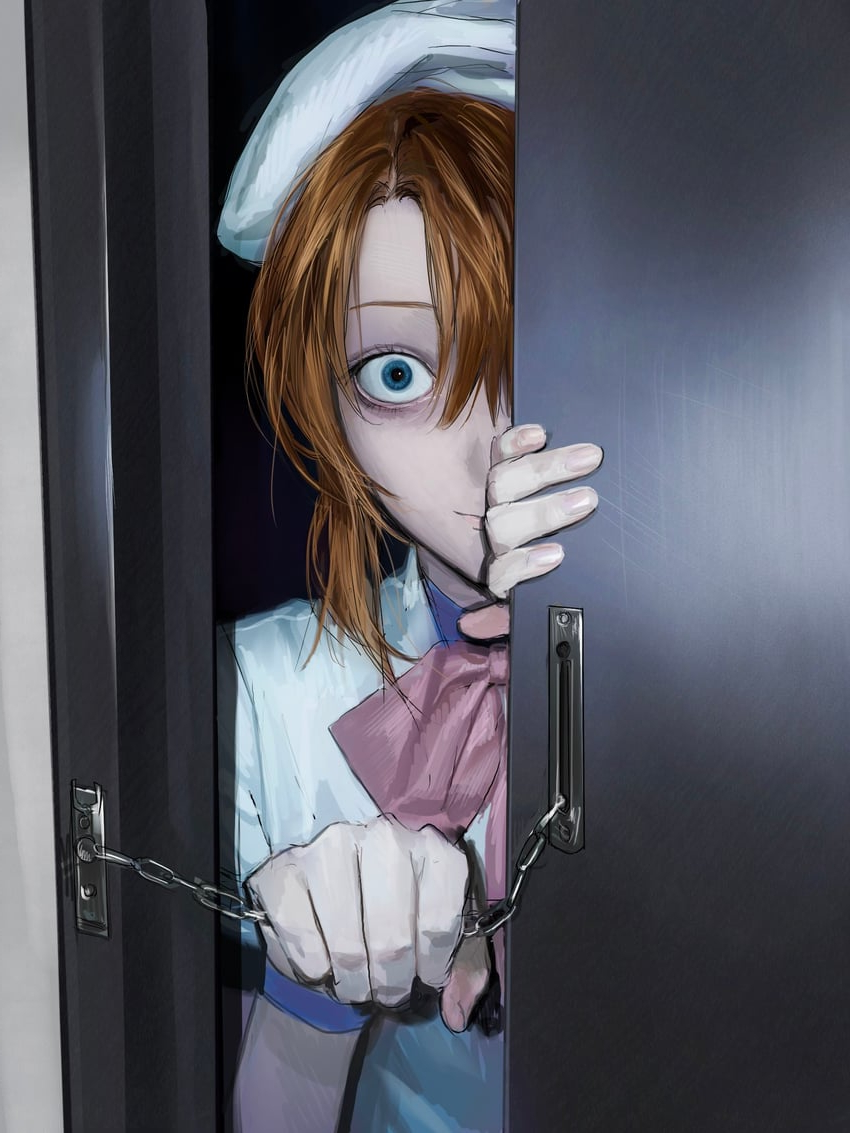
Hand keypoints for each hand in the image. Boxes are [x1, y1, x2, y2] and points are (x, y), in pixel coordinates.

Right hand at [247, 816, 488, 1031]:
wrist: (336, 874)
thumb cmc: (397, 904)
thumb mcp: (442, 929)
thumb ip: (462, 968)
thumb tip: (456, 1013)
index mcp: (431, 850)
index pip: (439, 923)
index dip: (432, 966)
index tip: (423, 978)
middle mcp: (383, 839)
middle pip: (392, 939)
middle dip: (389, 982)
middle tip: (385, 993)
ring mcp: (330, 849)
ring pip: (346, 944)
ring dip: (351, 981)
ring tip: (354, 985)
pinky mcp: (285, 869)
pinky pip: (299, 936)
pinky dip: (311, 967)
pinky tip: (321, 965)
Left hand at [459, 425, 601, 638]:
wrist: (505, 524)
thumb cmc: (522, 565)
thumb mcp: (513, 598)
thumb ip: (502, 618)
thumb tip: (473, 629)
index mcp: (500, 569)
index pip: (502, 574)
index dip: (524, 566)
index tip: (556, 556)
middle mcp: (492, 534)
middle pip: (505, 525)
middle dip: (547, 513)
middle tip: (587, 500)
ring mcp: (490, 497)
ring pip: (505, 484)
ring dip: (546, 471)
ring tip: (586, 459)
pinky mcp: (493, 464)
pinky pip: (498, 452)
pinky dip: (515, 443)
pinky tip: (539, 436)